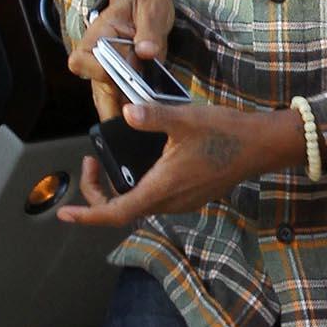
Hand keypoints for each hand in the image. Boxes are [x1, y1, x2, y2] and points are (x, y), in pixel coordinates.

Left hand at [58, 99, 307, 229]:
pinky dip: (137, 189)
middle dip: (99, 193)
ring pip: (139, 206)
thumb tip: (127, 112)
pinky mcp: (191, 196)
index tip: (65, 212)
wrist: (261, 146)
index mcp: (163, 188)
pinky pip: (155, 200)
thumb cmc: (226, 133)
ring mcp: (182, 202)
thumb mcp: (185, 119)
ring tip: (107, 163)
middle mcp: (170, 202)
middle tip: (90, 164)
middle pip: (123, 210)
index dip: (88, 214)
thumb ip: (153, 116)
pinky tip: (138, 165)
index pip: (116, 212)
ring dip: (118, 191)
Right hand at [66, 0, 175, 120]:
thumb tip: (147, 51)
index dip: (99, 71)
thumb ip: (150, 30)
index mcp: (98, 36)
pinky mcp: (124, 82)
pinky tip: (151, 121)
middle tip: (134, 120)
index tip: (121, 74)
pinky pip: (124, 102)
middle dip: (114, 107)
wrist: (146, 6)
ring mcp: (110, 73)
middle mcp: (99, 59)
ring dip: (125, 115)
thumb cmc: (143, 3)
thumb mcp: (151, 7)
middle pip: (96, 89)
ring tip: (144, 127)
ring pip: (109, 102)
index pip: (82, 60)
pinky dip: (136, 112)